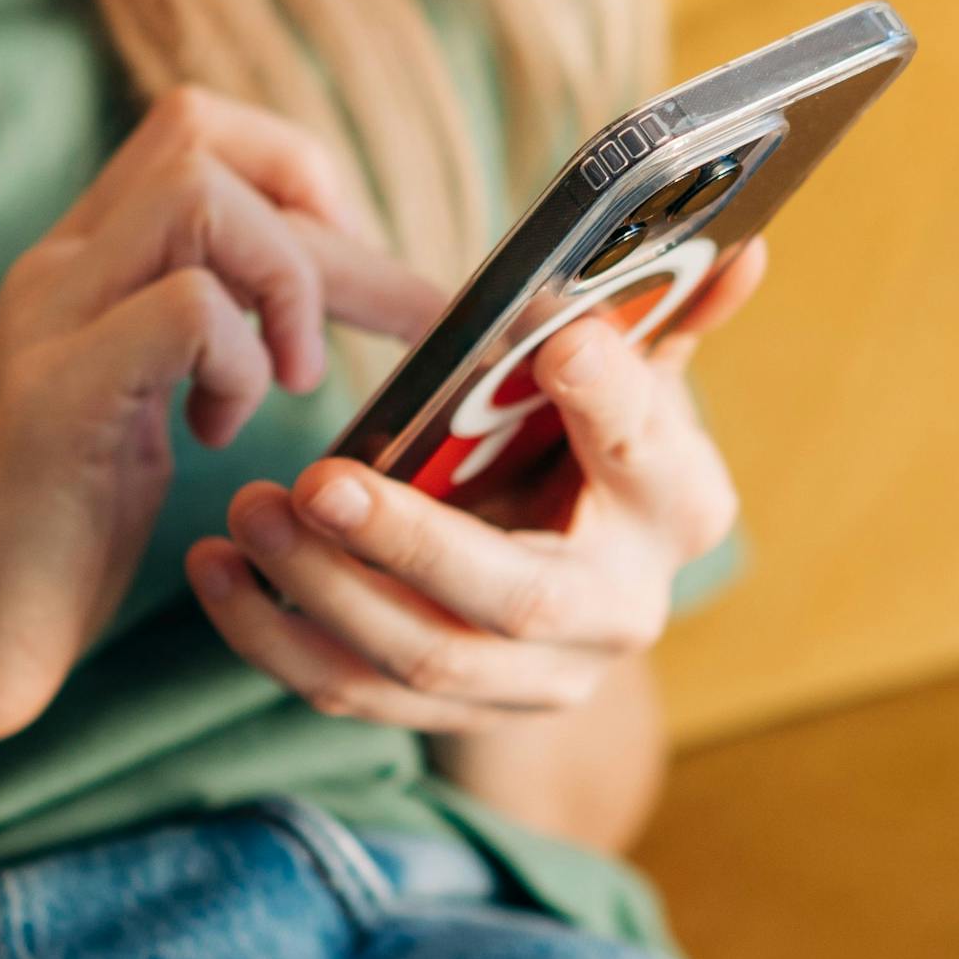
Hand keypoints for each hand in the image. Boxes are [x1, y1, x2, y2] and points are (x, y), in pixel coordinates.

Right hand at [0, 89, 447, 754]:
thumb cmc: (50, 548)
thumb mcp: (136, 415)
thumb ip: (188, 342)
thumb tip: (309, 306)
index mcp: (80, 267)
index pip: (198, 131)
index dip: (300, 180)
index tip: (351, 276)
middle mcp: (57, 270)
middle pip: (202, 132)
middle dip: (323, 217)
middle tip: (382, 323)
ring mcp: (47, 324)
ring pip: (199, 193)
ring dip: (287, 281)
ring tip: (294, 380)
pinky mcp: (55, 397)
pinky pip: (186, 308)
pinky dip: (242, 361)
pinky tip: (217, 431)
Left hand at [184, 236, 763, 730]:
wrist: (570, 575)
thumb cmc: (588, 443)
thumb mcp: (634, 376)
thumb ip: (665, 312)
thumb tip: (742, 244)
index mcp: (677, 509)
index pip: (651, 456)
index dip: (610, 403)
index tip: (553, 342)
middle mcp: (619, 613)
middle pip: (513, 596)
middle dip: (408, 542)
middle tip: (315, 480)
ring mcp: (534, 681)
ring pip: (420, 661)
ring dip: (321, 593)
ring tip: (246, 514)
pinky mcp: (450, 714)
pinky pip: (350, 692)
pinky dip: (271, 639)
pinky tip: (215, 572)